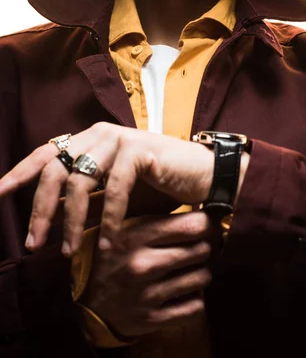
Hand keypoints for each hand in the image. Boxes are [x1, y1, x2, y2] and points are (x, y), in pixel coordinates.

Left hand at [0, 123, 214, 253]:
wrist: (202, 175)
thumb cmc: (158, 185)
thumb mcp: (113, 191)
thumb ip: (86, 197)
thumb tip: (51, 218)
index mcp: (90, 139)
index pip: (46, 153)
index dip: (20, 173)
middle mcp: (99, 134)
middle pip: (55, 171)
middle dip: (40, 210)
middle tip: (32, 243)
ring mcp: (119, 139)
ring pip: (80, 184)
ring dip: (72, 223)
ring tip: (70, 253)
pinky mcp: (139, 150)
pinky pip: (114, 191)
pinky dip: (110, 221)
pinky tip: (109, 245)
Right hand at [83, 212, 214, 337]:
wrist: (88, 301)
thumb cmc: (114, 256)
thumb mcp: (126, 229)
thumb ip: (157, 219)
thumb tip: (201, 208)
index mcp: (136, 236)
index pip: (191, 226)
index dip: (208, 223)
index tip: (208, 224)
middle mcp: (142, 264)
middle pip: (201, 249)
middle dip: (204, 247)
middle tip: (198, 246)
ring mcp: (147, 294)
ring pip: (202, 277)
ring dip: (200, 273)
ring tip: (190, 269)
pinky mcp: (152, 319)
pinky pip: (195, 307)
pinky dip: (195, 299)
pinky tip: (184, 292)